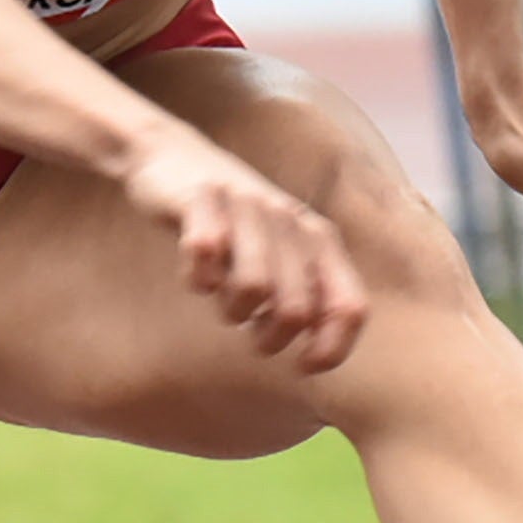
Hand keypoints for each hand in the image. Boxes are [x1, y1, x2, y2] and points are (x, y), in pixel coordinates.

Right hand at [119, 123, 369, 371]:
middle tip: (248, 327)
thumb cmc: (233, 222)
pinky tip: (195, 267)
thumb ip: (304, 295)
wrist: (173, 157)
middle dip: (269, 338)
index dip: (332, 348)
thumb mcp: (278, 253)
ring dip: (230, 308)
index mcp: (320, 241)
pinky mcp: (202, 199)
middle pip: (296, 311)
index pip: (350, 307)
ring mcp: (248, 206)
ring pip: (252, 288)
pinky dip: (196, 275)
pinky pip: (205, 255)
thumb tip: (317, 358)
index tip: (303, 366)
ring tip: (220, 293)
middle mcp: (291, 222)